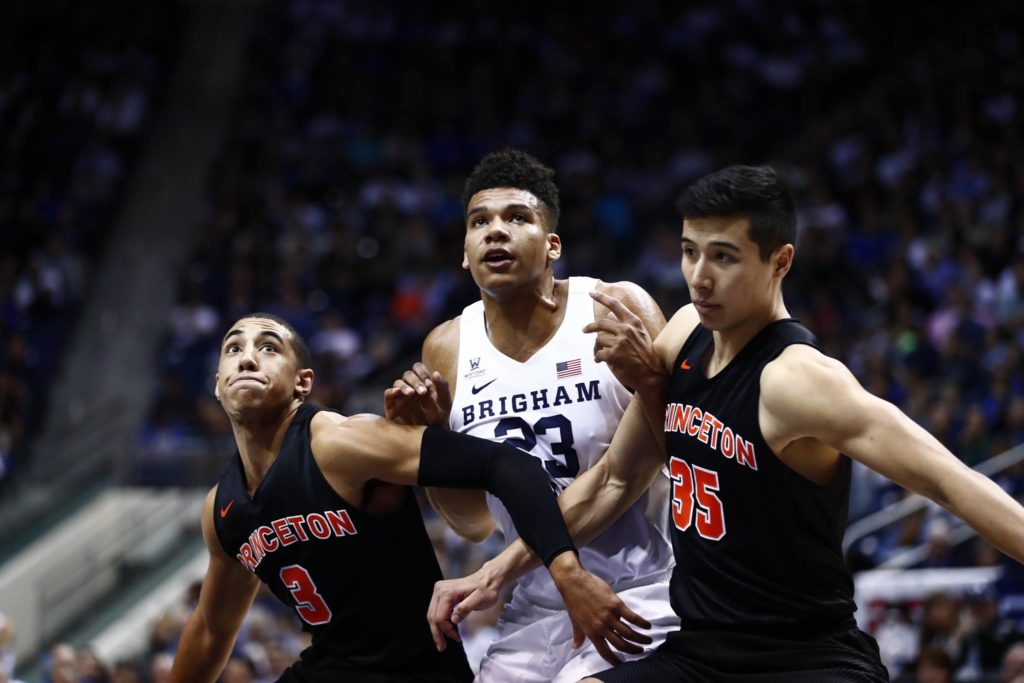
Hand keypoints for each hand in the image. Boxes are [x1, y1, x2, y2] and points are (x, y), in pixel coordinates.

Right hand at [383, 362, 451, 426]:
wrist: (431, 437)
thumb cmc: (439, 419)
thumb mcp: (445, 404)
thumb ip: (443, 388)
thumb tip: (436, 373)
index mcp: (422, 383)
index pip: (418, 368)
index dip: (422, 372)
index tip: (429, 384)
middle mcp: (410, 387)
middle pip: (408, 375)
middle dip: (416, 381)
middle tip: (423, 392)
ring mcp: (400, 397)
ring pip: (398, 383)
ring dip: (405, 386)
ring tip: (412, 393)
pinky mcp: (392, 407)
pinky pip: (388, 394)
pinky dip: (392, 391)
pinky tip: (398, 392)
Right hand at [426, 565, 502, 650]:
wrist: (488, 579)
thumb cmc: (486, 590)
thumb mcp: (479, 600)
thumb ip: (465, 609)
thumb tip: (453, 620)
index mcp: (448, 592)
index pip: (440, 616)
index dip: (446, 630)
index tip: (456, 638)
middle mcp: (440, 590)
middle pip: (432, 616)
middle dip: (437, 633)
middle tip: (442, 647)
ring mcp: (439, 590)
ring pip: (432, 614)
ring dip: (437, 629)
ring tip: (443, 641)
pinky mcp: (442, 593)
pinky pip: (436, 610)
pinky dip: (440, 621)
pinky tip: (446, 629)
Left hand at [548, 552, 652, 666]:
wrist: (573, 582)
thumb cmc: (573, 600)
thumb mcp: (574, 620)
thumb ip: (579, 635)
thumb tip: (575, 647)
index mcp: (591, 632)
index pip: (605, 652)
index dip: (615, 661)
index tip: (623, 665)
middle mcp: (601, 627)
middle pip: (621, 644)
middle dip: (632, 650)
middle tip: (640, 651)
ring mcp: (609, 616)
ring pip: (628, 632)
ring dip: (640, 638)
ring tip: (648, 641)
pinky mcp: (616, 604)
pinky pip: (632, 617)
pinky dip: (641, 623)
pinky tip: (647, 626)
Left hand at [583, 290, 662, 391]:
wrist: (651, 374)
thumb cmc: (645, 354)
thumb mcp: (640, 334)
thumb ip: (625, 323)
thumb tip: (609, 313)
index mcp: (633, 322)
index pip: (615, 305)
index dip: (601, 297)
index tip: (591, 292)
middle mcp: (626, 329)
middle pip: (601, 323)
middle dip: (590, 327)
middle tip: (584, 330)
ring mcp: (620, 342)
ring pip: (599, 340)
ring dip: (597, 347)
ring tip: (599, 354)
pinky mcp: (614, 354)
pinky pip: (599, 353)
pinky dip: (598, 358)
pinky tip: (600, 361)